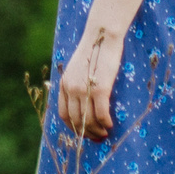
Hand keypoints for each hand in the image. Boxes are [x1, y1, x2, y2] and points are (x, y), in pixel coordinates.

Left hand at [56, 24, 117, 140]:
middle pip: (76, 121)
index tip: (83, 133)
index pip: (64, 114)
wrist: (101, 36)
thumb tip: (82, 102)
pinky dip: (106, 123)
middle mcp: (71, 88)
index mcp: (64, 84)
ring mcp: (84, 89)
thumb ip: (75, 84)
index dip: (73, 128)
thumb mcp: (77, 68)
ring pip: (88, 121)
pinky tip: (110, 124)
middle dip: (86, 134)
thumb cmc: (93, 51)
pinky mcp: (100, 89)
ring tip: (105, 133)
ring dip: (97, 131)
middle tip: (97, 137)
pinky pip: (101, 114)